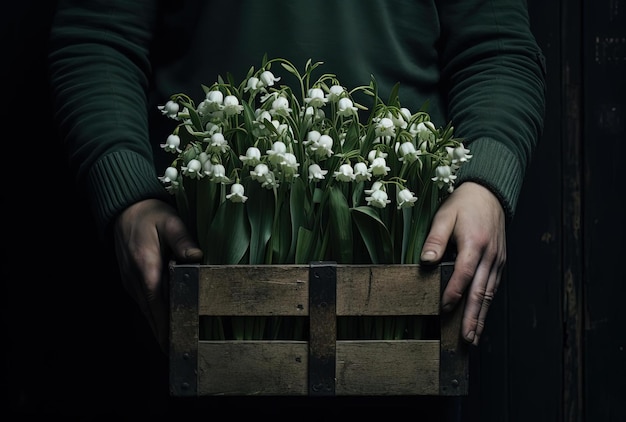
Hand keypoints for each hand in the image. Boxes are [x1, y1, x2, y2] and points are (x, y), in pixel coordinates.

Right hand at [114, 198, 202, 352]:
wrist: (125, 209)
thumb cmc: (149, 214)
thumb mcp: (169, 221)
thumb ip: (183, 239)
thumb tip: (197, 257)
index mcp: (146, 267)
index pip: (157, 304)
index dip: (165, 327)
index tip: (173, 345)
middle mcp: (135, 279)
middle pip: (151, 314)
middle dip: (164, 334)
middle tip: (179, 351)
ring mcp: (131, 281)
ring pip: (146, 310)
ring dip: (158, 326)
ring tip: (175, 344)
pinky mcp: (131, 279)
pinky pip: (144, 302)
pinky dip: (154, 314)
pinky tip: (166, 322)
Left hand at [420, 181, 505, 345]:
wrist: (489, 193)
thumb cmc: (464, 203)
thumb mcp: (444, 215)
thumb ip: (435, 238)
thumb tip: (426, 261)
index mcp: (474, 243)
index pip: (463, 273)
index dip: (454, 291)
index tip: (444, 307)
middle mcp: (489, 255)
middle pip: (480, 291)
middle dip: (472, 316)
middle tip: (466, 338)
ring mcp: (497, 260)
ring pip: (489, 293)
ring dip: (481, 316)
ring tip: (474, 336)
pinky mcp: (500, 261)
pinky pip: (493, 286)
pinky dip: (487, 305)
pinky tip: (480, 317)